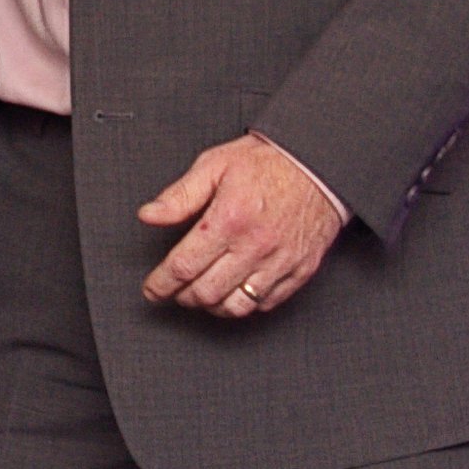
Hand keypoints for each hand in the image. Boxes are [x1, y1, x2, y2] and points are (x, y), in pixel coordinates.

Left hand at [139, 135, 345, 319]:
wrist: (319, 164)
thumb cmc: (268, 162)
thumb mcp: (214, 165)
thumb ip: (180, 195)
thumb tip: (149, 215)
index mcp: (228, 219)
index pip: (183, 266)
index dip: (161, 284)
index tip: (152, 290)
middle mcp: (254, 246)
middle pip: (206, 293)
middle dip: (182, 296)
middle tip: (175, 289)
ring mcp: (280, 262)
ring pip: (236, 306)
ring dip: (212, 306)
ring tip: (202, 293)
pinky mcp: (300, 270)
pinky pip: (266, 304)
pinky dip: (245, 304)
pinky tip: (234, 291)